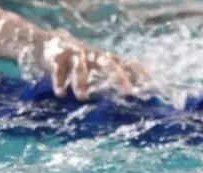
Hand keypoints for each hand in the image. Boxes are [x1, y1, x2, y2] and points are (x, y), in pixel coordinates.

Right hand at [31, 29, 149, 100]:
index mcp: (106, 59)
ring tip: (82, 98)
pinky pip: (58, 72)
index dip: (140, 73)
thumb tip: (137, 95)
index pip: (127, 64)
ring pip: (80, 68)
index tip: (154, 85)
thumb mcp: (99, 67)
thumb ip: (114, 78)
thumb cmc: (81, 62)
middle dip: (118, 76)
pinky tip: (61, 94)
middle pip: (108, 63)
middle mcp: (93, 55)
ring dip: (81, 83)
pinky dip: (60, 83)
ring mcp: (74, 56)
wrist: (48, 44)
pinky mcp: (56, 59)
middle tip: (128, 92)